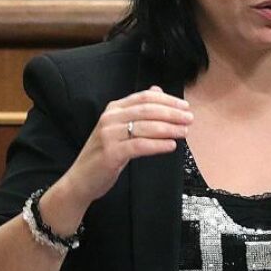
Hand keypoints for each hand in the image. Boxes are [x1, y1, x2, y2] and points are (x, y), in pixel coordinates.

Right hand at [55, 86, 192, 207]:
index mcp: (113, 109)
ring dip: (169, 129)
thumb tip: (157, 91)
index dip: (167, 100)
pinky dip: (158, 145)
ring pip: (145, 127)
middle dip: (172, 113)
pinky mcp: (111, 153)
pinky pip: (139, 145)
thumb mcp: (120, 128)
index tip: (185, 106)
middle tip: (189, 118)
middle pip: (147, 110)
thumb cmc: (104, 154)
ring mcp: (109, 135)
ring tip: (184, 132)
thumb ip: (137, 110)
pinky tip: (171, 146)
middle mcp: (110, 118)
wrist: (81, 179)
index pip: (144, 97)